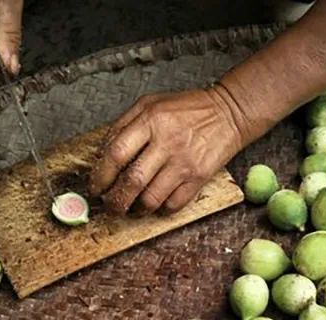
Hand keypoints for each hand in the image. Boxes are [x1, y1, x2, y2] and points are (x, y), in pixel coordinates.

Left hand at [91, 87, 249, 214]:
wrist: (229, 113)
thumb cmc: (188, 109)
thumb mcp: (151, 104)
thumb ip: (125, 124)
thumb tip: (102, 154)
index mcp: (150, 120)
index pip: (116, 154)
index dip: (100, 175)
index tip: (96, 186)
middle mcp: (167, 142)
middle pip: (132, 181)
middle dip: (115, 200)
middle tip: (110, 205)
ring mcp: (184, 162)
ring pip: (151, 199)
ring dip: (136, 209)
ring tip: (131, 207)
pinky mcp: (199, 178)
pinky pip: (173, 205)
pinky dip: (160, 209)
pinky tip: (156, 203)